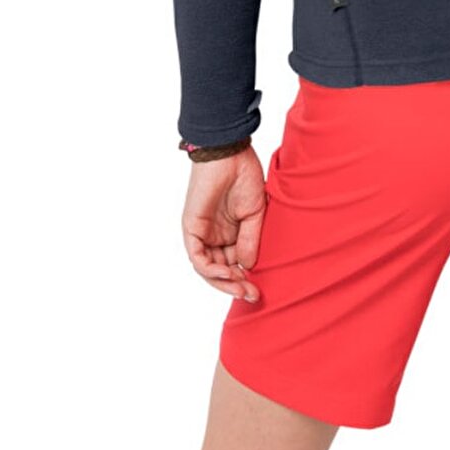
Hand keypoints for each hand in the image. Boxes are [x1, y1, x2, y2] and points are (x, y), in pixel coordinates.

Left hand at [181, 147, 266, 302]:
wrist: (229, 154)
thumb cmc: (245, 177)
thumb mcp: (255, 214)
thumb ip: (250, 241)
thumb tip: (247, 268)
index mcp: (230, 233)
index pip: (234, 265)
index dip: (245, 280)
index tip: (258, 291)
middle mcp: (214, 236)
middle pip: (220, 271)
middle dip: (234, 286)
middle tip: (251, 295)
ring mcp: (201, 233)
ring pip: (207, 269)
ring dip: (223, 281)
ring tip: (241, 286)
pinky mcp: (191, 229)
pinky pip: (198, 257)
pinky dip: (210, 269)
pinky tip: (227, 273)